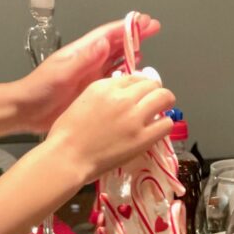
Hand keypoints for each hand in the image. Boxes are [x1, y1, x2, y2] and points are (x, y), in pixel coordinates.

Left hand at [15, 15, 160, 133]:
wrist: (26, 111)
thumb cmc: (39, 89)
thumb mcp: (62, 73)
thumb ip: (84, 59)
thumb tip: (105, 42)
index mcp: (80, 53)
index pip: (107, 35)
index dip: (127, 27)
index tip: (145, 20)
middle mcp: (87, 61)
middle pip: (115, 44)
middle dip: (134, 35)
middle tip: (153, 28)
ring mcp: (89, 76)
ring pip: (115, 60)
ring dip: (130, 54)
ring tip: (147, 49)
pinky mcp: (90, 91)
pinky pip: (112, 79)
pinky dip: (124, 75)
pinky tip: (134, 77)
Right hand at [46, 74, 174, 182]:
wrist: (67, 156)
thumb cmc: (66, 132)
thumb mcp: (82, 101)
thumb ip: (103, 95)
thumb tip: (122, 95)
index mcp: (104, 86)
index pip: (134, 77)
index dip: (139, 85)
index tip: (139, 94)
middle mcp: (122, 97)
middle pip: (153, 84)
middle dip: (155, 92)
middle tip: (152, 102)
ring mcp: (134, 117)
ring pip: (165, 98)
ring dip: (164, 104)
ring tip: (158, 113)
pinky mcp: (143, 138)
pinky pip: (166, 123)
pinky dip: (164, 124)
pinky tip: (156, 129)